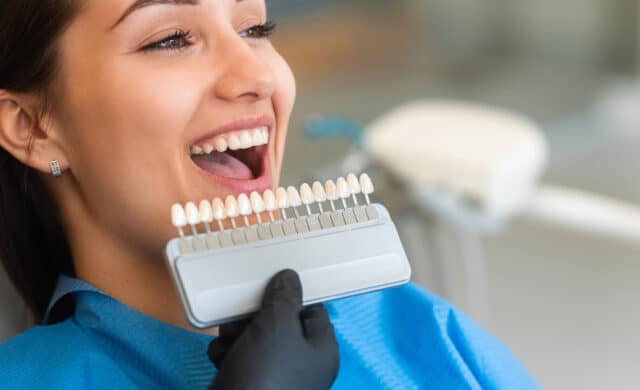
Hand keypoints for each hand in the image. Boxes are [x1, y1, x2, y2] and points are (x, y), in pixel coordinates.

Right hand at [208, 270, 338, 389]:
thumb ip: (284, 298)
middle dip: (255, 316)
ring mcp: (276, 378)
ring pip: (256, 341)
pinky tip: (221, 356)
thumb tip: (290, 278)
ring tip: (228, 338)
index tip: (271, 284)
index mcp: (321, 350)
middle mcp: (302, 366)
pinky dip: (228, 354)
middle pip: (280, 325)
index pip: (313, 311)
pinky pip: (241, 360)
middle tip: (240, 313)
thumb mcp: (279, 324)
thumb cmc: (267, 374)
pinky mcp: (251, 387)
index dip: (292, 296)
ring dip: (237, 334)